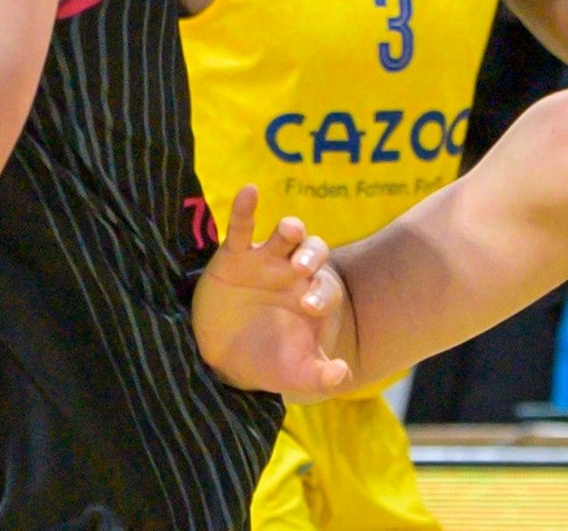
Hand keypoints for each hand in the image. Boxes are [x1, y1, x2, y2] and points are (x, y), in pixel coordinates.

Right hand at [191, 186, 352, 399]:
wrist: (225, 358)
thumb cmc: (267, 360)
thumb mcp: (293, 374)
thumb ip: (318, 377)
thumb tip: (342, 374)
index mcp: (311, 297)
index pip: (326, 288)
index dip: (321, 293)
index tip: (309, 306)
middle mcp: (293, 274)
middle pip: (313, 252)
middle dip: (311, 256)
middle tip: (300, 269)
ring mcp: (265, 261)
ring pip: (285, 235)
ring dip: (290, 229)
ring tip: (290, 231)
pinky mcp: (235, 255)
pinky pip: (242, 227)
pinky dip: (245, 208)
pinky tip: (249, 192)